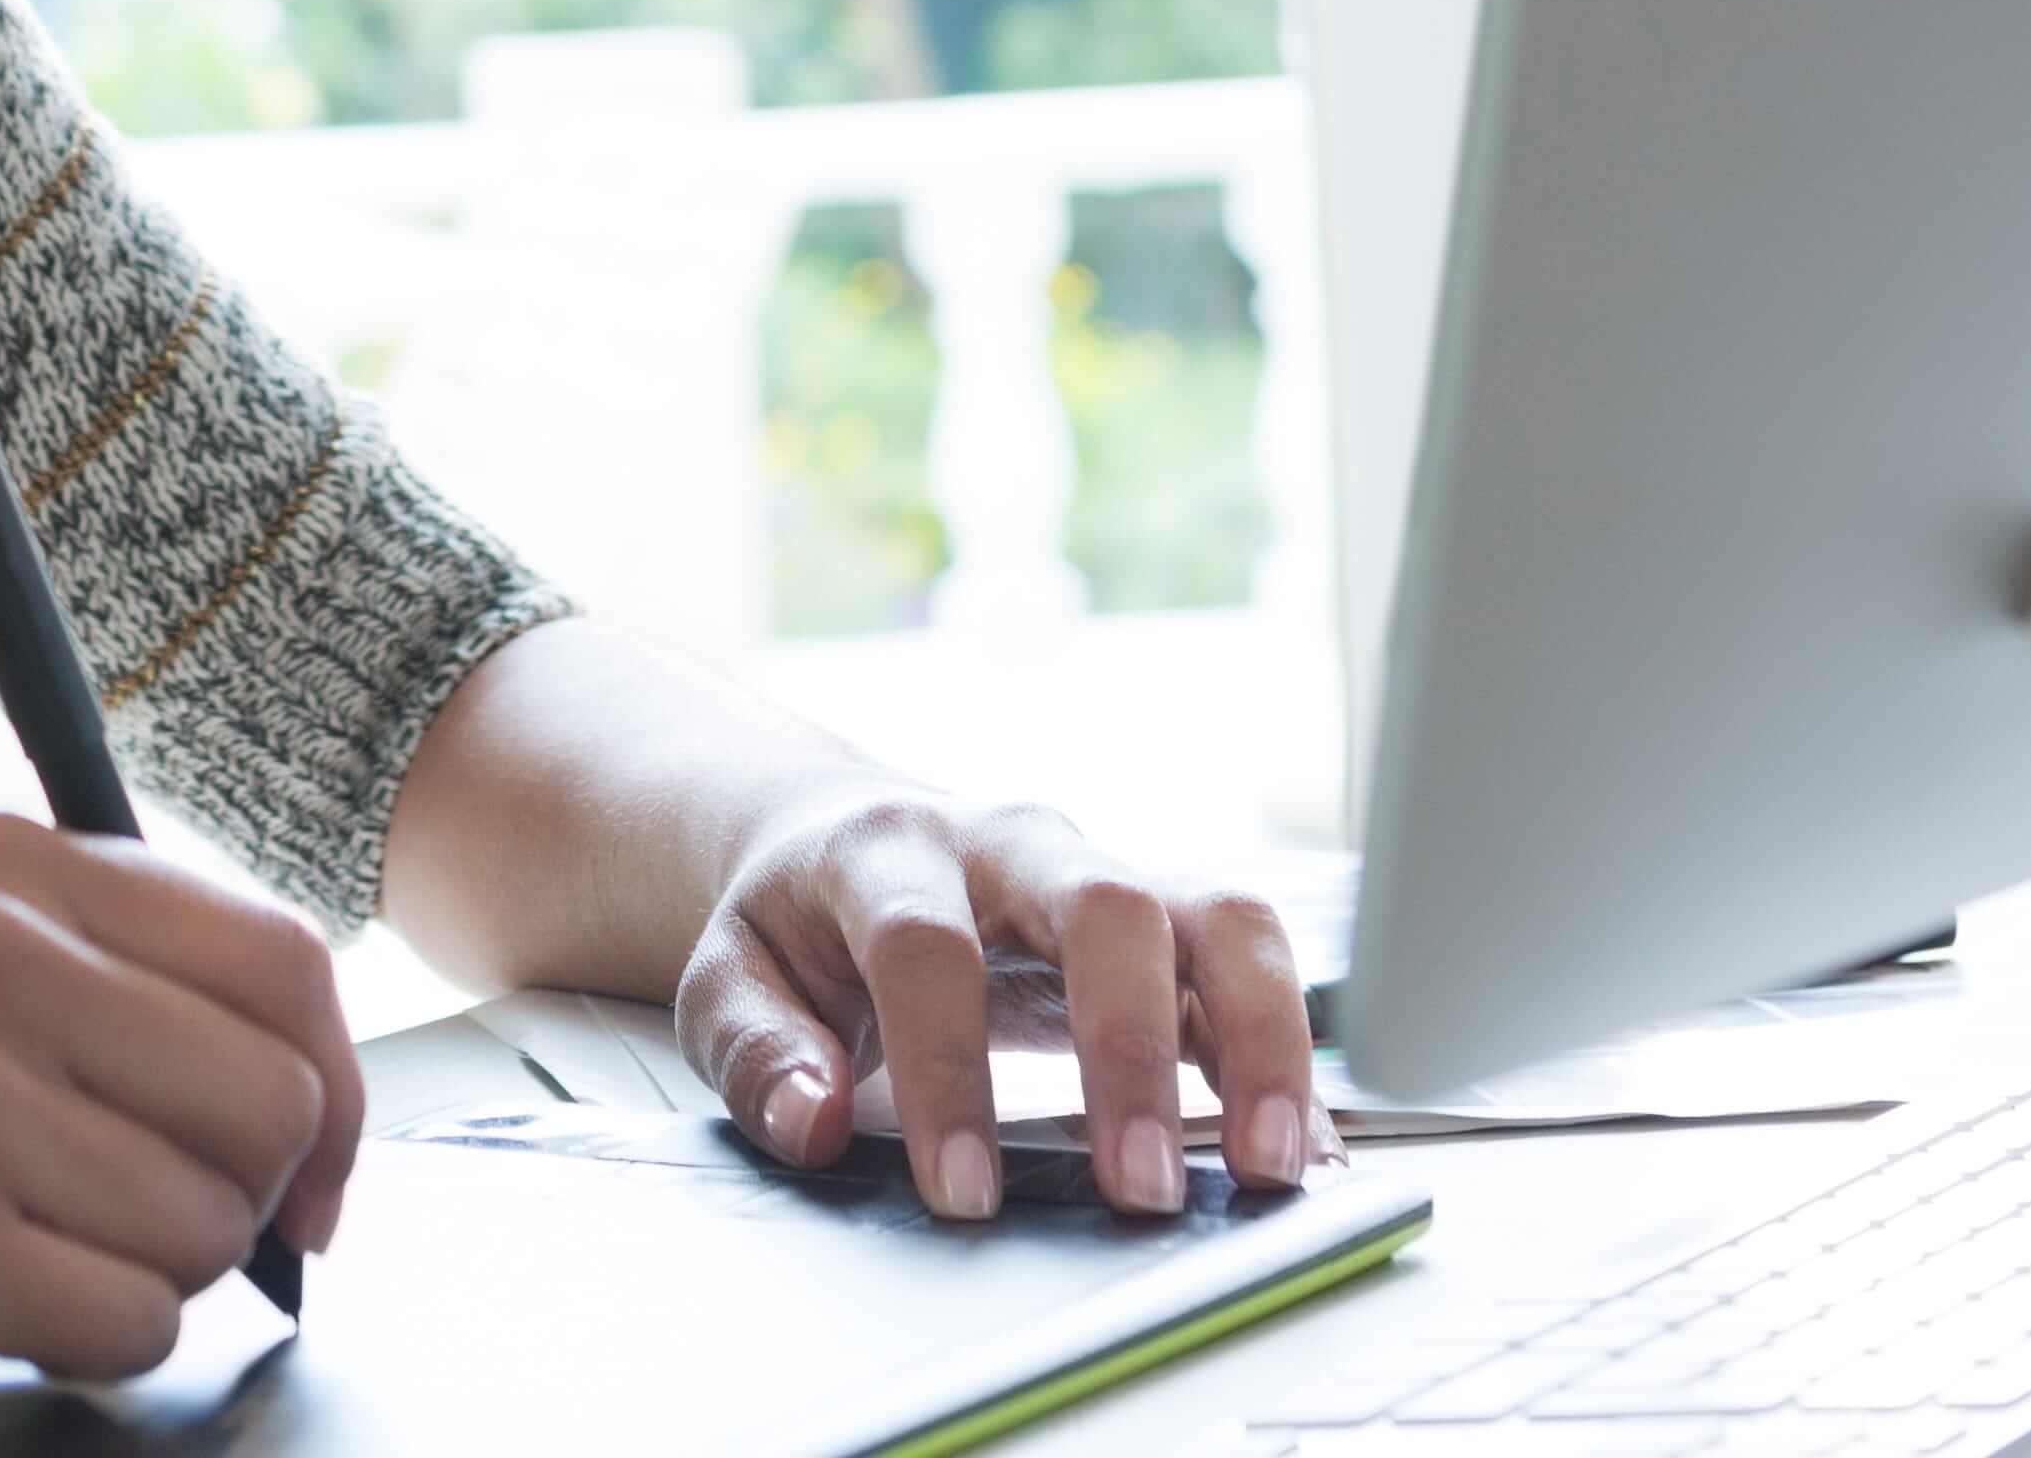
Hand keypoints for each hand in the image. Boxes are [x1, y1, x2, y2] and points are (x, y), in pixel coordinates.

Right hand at [0, 812, 363, 1401]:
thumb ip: (86, 965)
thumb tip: (279, 1076)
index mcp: (13, 866)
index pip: (282, 960)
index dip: (331, 1088)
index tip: (312, 1170)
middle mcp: (5, 956)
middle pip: (276, 1102)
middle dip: (244, 1200)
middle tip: (147, 1234)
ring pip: (207, 1231)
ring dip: (144, 1278)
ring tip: (22, 1257)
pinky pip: (130, 1327)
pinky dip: (87, 1349)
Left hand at [674, 785, 1318, 1224]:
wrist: (839, 836)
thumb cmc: (796, 924)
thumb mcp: (726, 976)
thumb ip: (755, 1050)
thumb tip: (813, 1119)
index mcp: (888, 852)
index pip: (927, 946)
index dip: (947, 1069)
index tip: (962, 1195)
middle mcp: (1014, 845)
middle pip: (1104, 903)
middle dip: (1130, 1048)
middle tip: (1136, 1190)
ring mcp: (1104, 874)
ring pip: (1218, 913)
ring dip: (1259, 1039)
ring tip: (1269, 1167)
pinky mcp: (1167, 923)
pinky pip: (1255, 965)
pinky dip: (1290, 1058)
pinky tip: (1304, 1153)